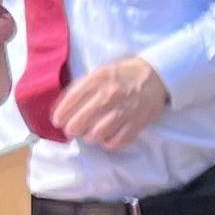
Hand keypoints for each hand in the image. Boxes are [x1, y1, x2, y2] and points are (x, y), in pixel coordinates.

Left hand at [52, 55, 168, 148]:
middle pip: (81, 121)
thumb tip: (64, 107)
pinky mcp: (137, 122)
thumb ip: (84, 87)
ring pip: (97, 134)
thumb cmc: (123, 74)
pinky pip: (117, 141)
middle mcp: (110, 94)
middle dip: (72, 129)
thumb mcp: (101, 72)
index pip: (72, 99)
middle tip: (72, 130)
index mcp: (99, 79)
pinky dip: (109, 143)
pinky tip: (107, 138)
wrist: (156, 75)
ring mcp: (124, 110)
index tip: (58, 121)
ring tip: (90, 134)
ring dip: (90, 137)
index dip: (61, 114)